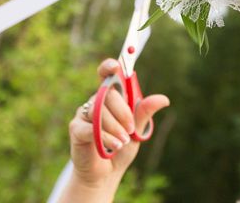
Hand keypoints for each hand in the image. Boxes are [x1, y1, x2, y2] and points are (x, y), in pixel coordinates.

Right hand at [60, 58, 169, 201]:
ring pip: (99, 111)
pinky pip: (91, 128)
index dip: (109, 66)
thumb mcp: (137, 130)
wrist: (106, 174)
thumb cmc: (121, 147)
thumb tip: (164, 99)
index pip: (107, 75)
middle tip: (130, 130)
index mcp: (111, 97)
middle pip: (107, 94)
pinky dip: (105, 138)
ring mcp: (84, 114)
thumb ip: (144, 113)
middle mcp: (96, 101)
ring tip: (123, 141)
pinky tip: (114, 146)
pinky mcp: (76, 129)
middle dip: (122, 112)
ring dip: (115, 127)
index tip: (115, 65)